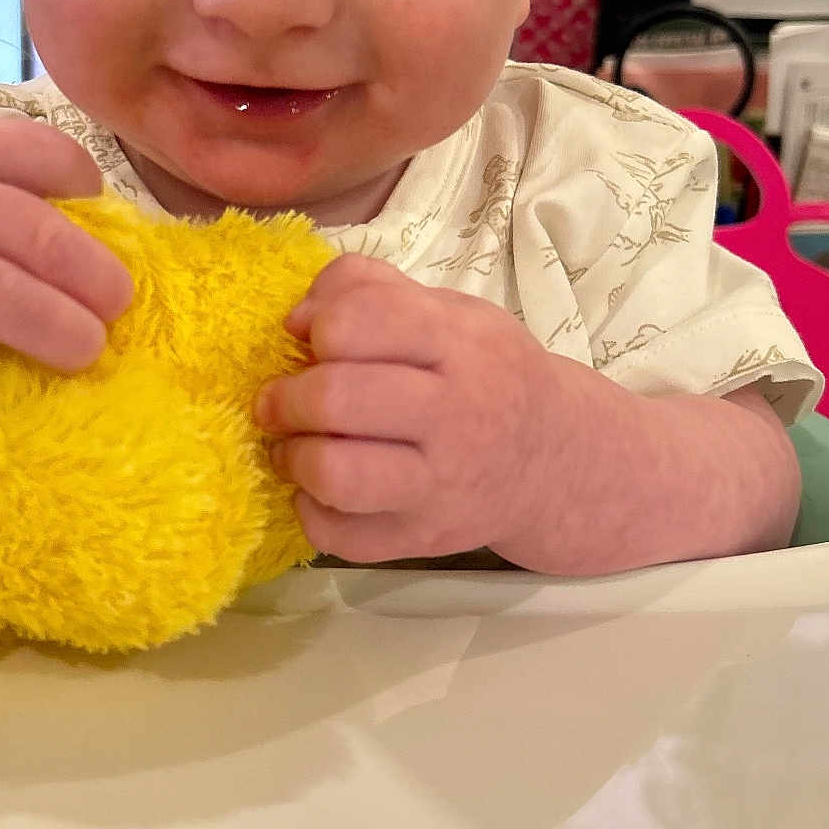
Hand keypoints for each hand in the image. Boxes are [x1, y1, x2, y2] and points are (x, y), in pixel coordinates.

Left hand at [253, 254, 555, 563]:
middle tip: (278, 400)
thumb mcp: (445, 308)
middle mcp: (456, 415)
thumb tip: (295, 320)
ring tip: (294, 446)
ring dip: (294, 456)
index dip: (321, 325)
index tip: (312, 339)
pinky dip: (311, 512)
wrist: (551, 457)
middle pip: (337, 398)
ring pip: (336, 475)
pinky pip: (340, 537)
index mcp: (459, 345)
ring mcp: (441, 486)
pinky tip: (321, 490)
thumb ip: (367, 288)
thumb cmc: (483, 370)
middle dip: (286, 396)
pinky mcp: (425, 539)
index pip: (365, 319)